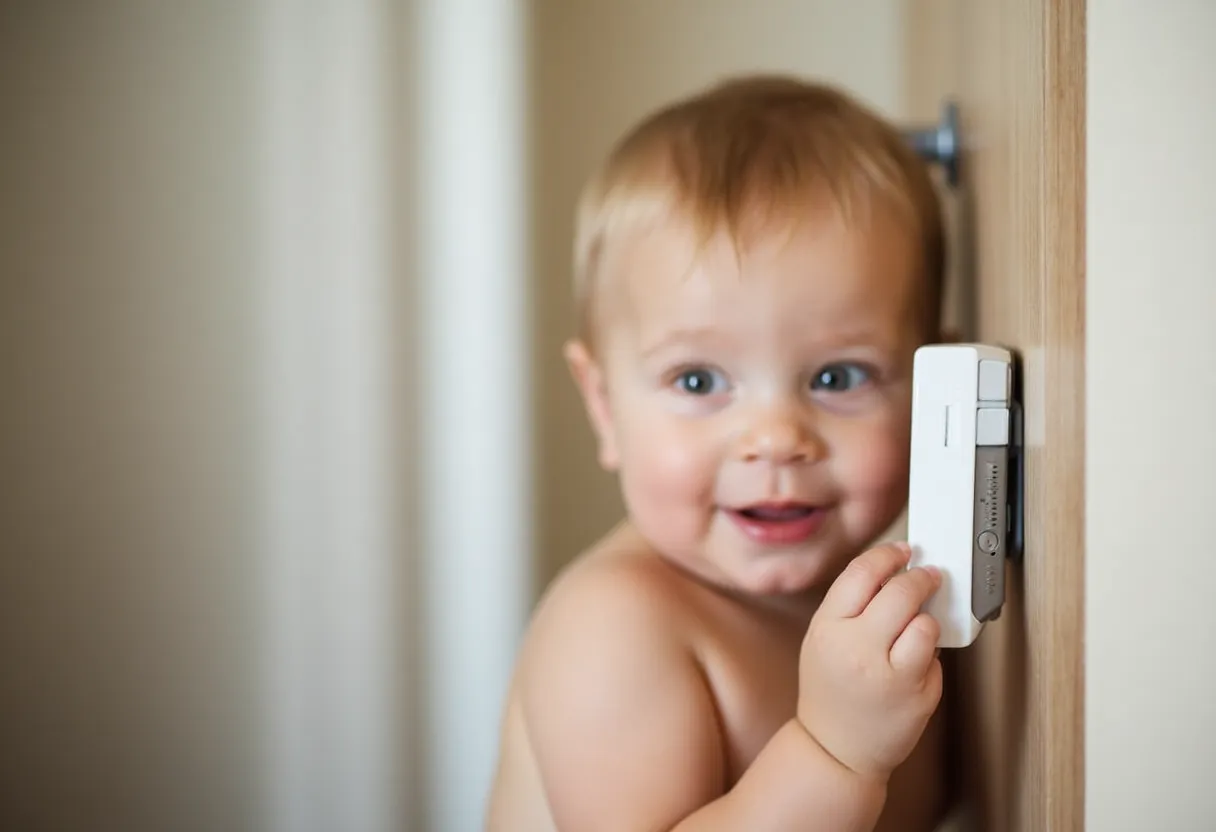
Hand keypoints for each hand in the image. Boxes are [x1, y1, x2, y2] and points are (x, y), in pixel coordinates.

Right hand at [795, 541, 943, 781]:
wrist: (834, 748)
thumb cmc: (830, 690)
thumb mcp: (822, 639)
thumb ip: (850, 605)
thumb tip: (893, 570)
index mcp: (828, 628)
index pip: (862, 573)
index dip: (887, 555)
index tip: (903, 551)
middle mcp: (857, 649)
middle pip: (900, 592)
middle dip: (920, 577)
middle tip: (928, 575)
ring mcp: (889, 675)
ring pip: (925, 623)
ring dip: (926, 618)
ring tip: (916, 626)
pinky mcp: (916, 696)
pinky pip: (935, 656)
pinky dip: (929, 651)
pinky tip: (915, 659)